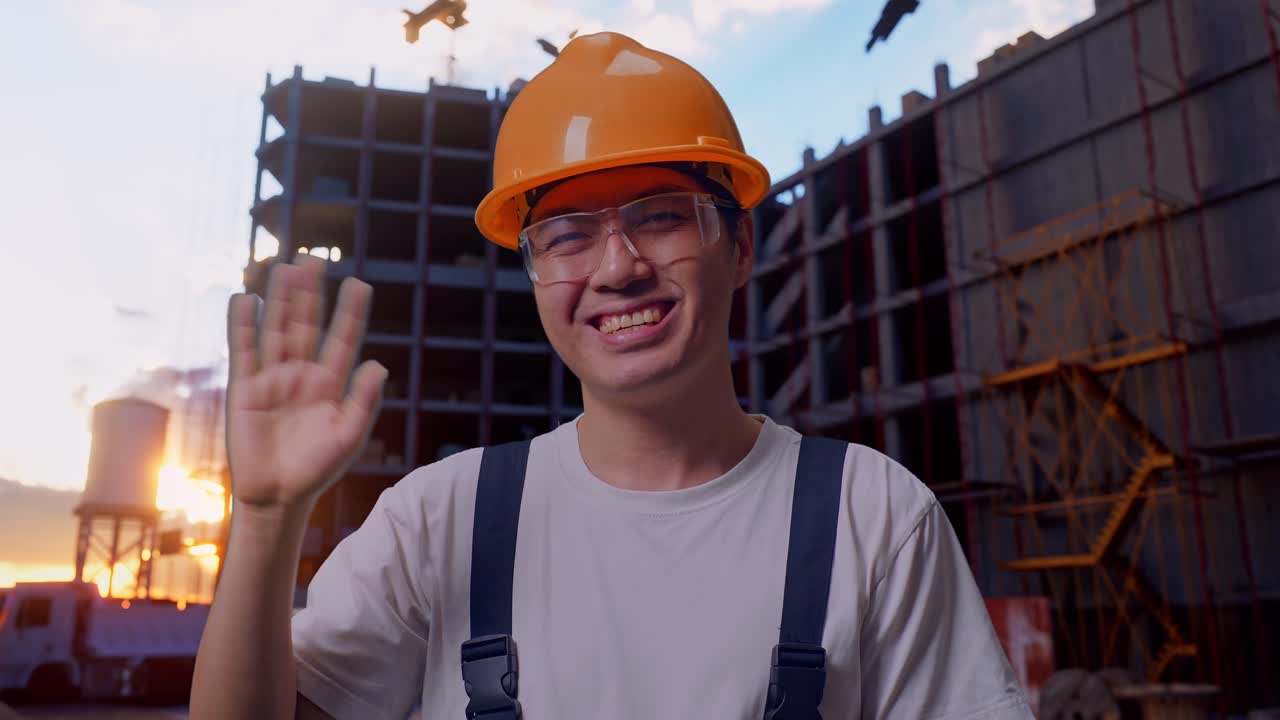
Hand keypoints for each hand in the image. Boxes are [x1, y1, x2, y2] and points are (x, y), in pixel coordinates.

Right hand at [225, 254, 386, 510]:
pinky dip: (242, 324)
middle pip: (305, 324)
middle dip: (309, 294)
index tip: (360, 283)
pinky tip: (245, 298)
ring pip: (276, 329)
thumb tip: (379, 363)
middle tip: (314, 259)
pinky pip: (243, 350)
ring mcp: (272, 378)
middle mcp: (302, 373)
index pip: (342, 338)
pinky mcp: (244, 388)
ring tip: (286, 267)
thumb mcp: (348, 435)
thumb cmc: (317, 468)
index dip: (350, 312)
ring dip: (279, 299)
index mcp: (330, 382)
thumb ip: (363, 399)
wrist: (278, 496)